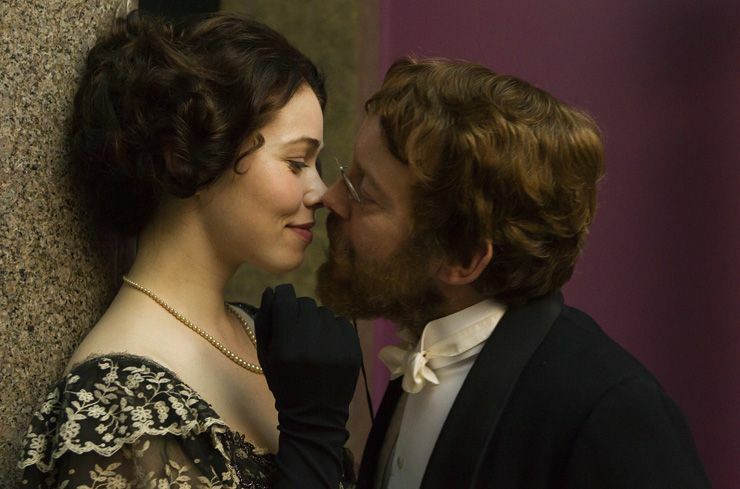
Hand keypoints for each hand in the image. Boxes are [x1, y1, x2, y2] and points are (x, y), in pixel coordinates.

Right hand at [256, 284, 360, 487]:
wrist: (315, 415)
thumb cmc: (284, 383)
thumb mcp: (266, 355)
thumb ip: (266, 320)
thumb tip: (272, 290)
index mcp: (287, 344)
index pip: (286, 299)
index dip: (283, 297)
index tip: (283, 303)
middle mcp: (313, 341)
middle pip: (306, 303)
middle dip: (299, 311)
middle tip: (297, 329)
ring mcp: (337, 345)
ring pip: (324, 312)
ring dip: (317, 321)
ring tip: (313, 341)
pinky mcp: (354, 349)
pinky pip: (342, 322)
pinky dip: (333, 330)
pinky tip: (327, 345)